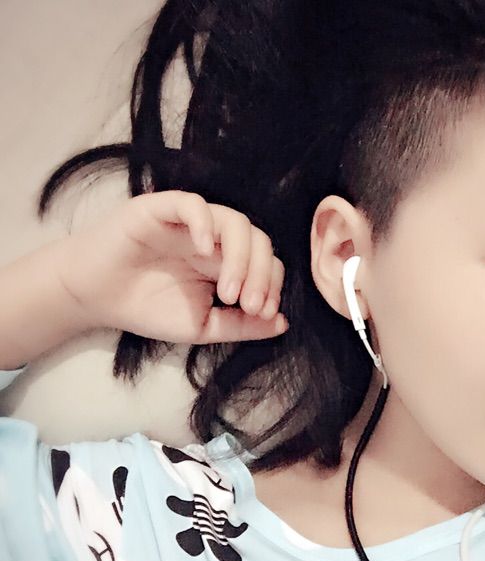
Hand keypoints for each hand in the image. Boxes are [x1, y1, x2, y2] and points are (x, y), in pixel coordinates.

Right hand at [58, 191, 287, 343]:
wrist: (94, 299)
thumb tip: (282, 323)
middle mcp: (214, 239)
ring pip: (235, 222)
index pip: (265, 263)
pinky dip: (204, 223)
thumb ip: (240, 325)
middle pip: (258, 241)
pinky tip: (204, 251)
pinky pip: (192, 203)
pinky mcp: (160, 209)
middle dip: (261, 275)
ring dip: (241, 257)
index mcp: (226, 263)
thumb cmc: (146, 308)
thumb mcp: (201, 326)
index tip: (261, 313)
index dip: (271, 285)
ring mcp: (189, 222)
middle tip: (249, 305)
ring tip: (228, 291)